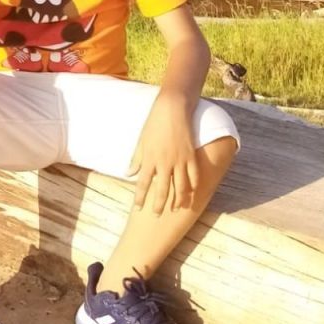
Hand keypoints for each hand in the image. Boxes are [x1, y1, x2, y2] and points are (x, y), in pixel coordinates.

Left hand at [128, 96, 198, 214]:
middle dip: (159, 204)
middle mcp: (164, 162)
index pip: (143, 183)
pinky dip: (193, 186)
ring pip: (180, 186)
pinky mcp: (190, 155)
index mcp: (149, 158)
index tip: (138, 208)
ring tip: (176, 208)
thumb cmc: (154, 123)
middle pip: (162, 189)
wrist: (172, 108)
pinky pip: (194, 175)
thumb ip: (136, 159)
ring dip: (178, 199)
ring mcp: (179, 160)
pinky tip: (191, 192)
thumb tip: (128, 174)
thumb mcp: (141, 141)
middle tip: (156, 215)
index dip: (140, 198)